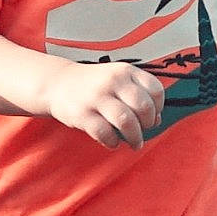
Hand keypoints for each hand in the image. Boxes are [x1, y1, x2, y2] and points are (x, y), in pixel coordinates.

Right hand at [44, 59, 165, 149]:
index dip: (158, 108)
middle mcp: (113, 81)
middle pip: (143, 107)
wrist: (58, 83)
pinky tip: (113, 142)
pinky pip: (105, 133)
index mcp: (125, 71)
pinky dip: (113, 142)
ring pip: (127, 121)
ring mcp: (97, 97)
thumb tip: (157, 120)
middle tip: (143, 131)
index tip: (152, 116)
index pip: (155, 90)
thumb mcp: (118, 81)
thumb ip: (139, 96)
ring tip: (135, 143)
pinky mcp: (83, 114)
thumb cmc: (94, 85)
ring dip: (135, 137)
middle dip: (148, 124)